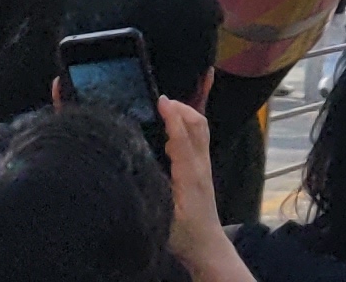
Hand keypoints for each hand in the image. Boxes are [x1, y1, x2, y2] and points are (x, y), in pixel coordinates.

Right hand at [161, 98, 256, 281]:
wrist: (206, 246)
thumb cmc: (183, 235)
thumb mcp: (163, 217)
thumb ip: (153, 194)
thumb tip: (138, 171)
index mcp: (190, 174)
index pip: (183, 138)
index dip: (173, 117)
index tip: (162, 100)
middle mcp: (201, 165)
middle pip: (198, 126)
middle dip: (183, 108)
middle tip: (163, 100)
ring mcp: (204, 166)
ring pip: (201, 131)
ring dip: (187, 115)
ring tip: (168, 108)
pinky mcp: (202, 171)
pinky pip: (199, 140)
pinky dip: (188, 126)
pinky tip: (175, 129)